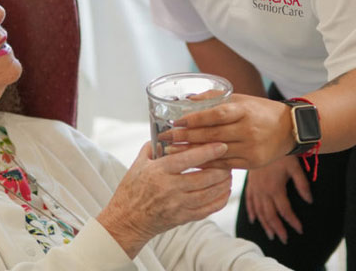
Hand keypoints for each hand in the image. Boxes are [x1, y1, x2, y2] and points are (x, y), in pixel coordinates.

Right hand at [97, 141, 231, 258]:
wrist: (126, 220)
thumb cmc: (131, 189)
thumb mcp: (138, 163)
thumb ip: (153, 147)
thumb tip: (166, 135)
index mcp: (159, 171)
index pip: (187, 159)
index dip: (207, 152)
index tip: (221, 145)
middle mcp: (170, 188)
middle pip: (204, 178)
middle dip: (221, 168)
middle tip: (229, 160)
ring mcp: (178, 205)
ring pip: (209, 194)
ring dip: (223, 184)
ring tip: (229, 174)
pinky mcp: (182, 218)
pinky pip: (207, 210)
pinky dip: (219, 200)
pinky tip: (224, 192)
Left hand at [163, 94, 294, 168]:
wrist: (290, 129)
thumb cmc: (259, 110)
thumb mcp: (240, 98)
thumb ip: (214, 98)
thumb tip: (188, 99)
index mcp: (244, 111)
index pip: (216, 115)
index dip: (195, 118)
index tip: (177, 121)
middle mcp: (248, 130)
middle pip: (212, 135)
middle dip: (185, 137)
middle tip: (165, 137)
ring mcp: (251, 149)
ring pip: (216, 152)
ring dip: (191, 152)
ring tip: (172, 151)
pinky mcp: (252, 163)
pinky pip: (225, 165)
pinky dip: (207, 163)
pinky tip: (191, 162)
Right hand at [245, 156, 311, 244]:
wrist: (261, 139)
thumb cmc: (281, 152)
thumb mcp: (295, 166)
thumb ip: (302, 184)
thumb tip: (310, 201)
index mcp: (274, 187)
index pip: (284, 210)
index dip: (293, 221)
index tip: (300, 229)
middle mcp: (263, 190)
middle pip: (270, 214)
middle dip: (277, 228)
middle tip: (284, 240)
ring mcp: (254, 187)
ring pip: (258, 210)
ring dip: (265, 224)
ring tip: (271, 235)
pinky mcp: (249, 182)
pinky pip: (248, 200)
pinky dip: (251, 211)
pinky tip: (254, 219)